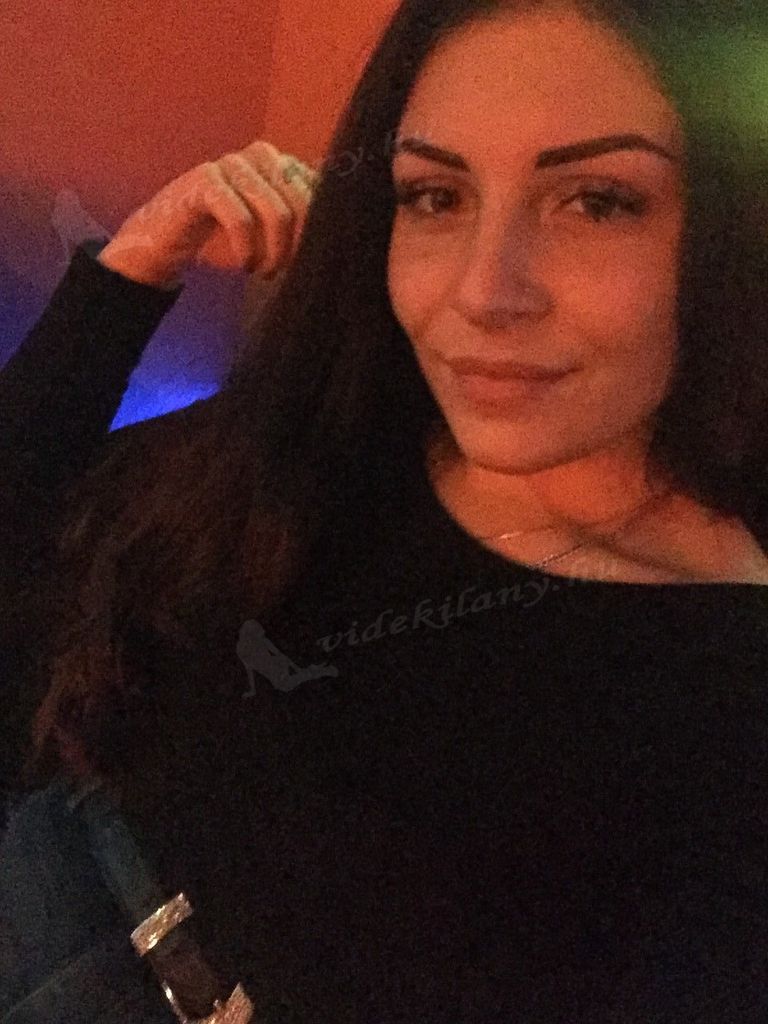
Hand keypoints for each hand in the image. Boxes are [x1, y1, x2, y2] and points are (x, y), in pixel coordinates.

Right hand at [97, 140, 317, 288]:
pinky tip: (245, 265)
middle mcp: (263, 154)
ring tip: (263, 272)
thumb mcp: (272, 231)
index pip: (321, 194)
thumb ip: (302, 225)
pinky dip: (247, 249)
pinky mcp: (205, 181)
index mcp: (285, 163)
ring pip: (276, 213)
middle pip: (304, 204)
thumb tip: (343, 241)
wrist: (165, 237)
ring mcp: (232, 163)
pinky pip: (240, 219)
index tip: (309, 264)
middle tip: (283, 272)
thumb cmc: (225, 236)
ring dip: (274, 254)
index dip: (320, 234)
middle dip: (298, 247)